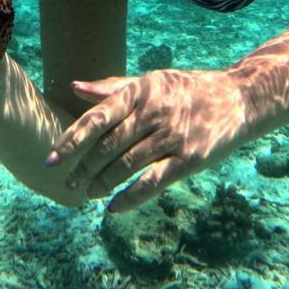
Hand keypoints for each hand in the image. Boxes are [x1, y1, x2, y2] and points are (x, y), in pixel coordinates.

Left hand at [45, 68, 252, 212]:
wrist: (237, 98)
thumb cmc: (187, 89)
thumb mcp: (150, 81)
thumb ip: (112, 88)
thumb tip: (74, 87)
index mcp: (140, 91)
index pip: (98, 117)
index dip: (72, 140)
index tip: (51, 159)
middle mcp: (154, 112)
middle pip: (108, 145)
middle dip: (84, 167)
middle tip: (68, 182)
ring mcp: (172, 136)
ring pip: (127, 165)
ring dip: (102, 183)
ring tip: (87, 193)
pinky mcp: (190, 159)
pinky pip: (153, 182)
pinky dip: (130, 197)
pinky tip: (113, 207)